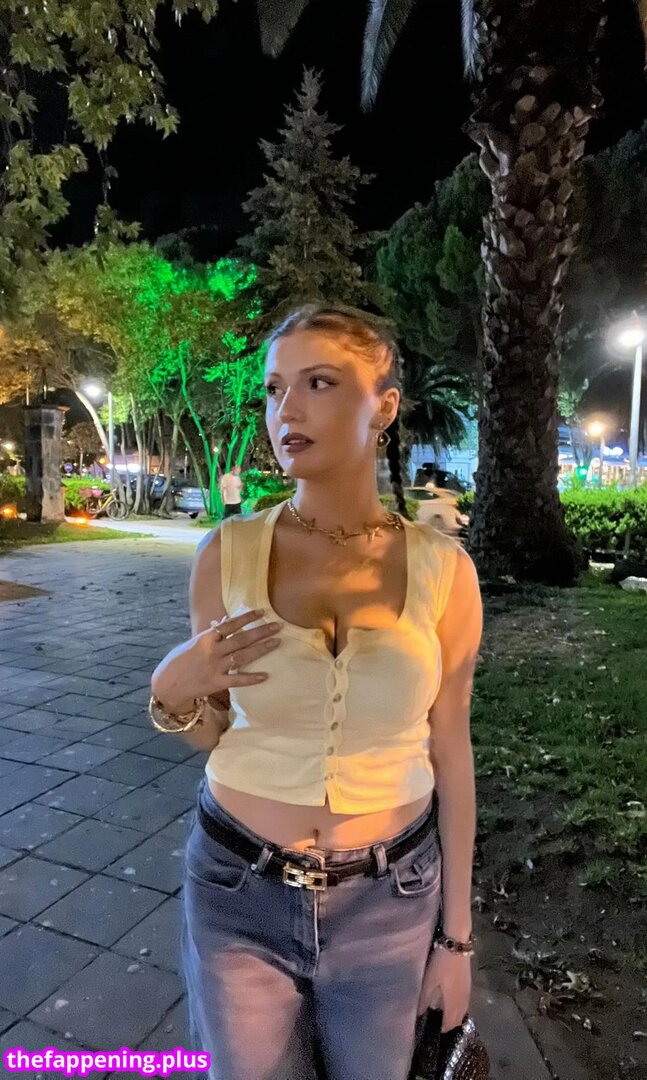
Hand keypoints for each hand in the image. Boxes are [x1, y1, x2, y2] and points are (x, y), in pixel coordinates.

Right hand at [152, 609, 280, 709]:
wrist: (166, 685)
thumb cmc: (178, 661)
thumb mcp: (192, 643)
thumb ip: (210, 635)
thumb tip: (224, 622)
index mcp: (205, 638)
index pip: (230, 625)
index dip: (247, 617)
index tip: (262, 612)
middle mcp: (212, 651)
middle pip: (241, 639)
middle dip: (261, 632)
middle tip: (278, 626)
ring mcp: (215, 667)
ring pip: (242, 656)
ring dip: (261, 649)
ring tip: (276, 642)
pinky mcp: (216, 683)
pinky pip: (237, 680)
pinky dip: (251, 678)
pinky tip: (265, 675)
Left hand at [417, 946, 471, 1032]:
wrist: (457, 944)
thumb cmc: (441, 964)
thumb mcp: (429, 981)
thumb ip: (425, 999)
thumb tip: (421, 1014)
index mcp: (453, 1003)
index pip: (450, 1023)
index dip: (442, 1029)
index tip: (434, 1032)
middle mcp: (463, 1000)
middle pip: (458, 1019)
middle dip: (449, 1024)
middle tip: (438, 1024)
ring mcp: (468, 991)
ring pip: (462, 1010)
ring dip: (454, 1015)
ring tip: (443, 1013)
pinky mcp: (468, 983)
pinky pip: (464, 1001)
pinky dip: (458, 1006)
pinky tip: (450, 1000)